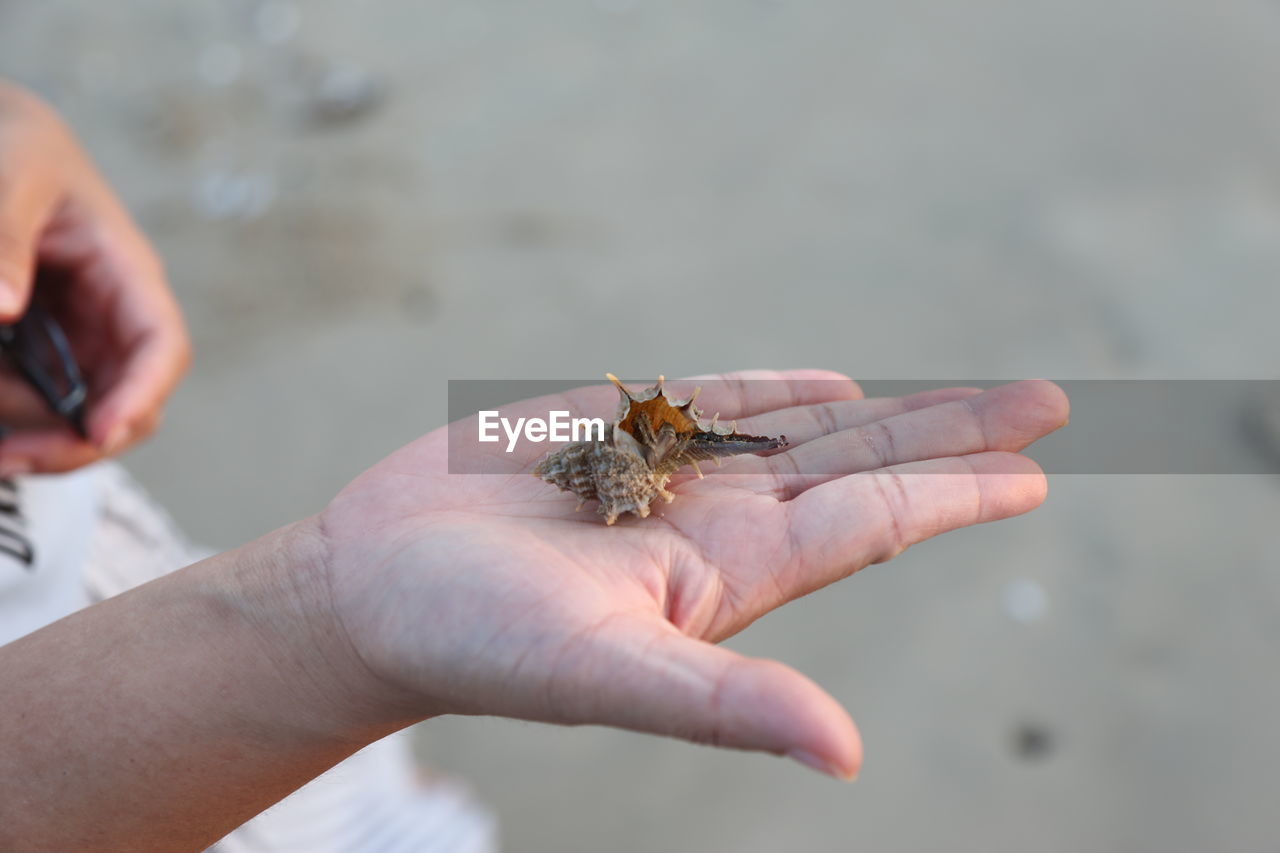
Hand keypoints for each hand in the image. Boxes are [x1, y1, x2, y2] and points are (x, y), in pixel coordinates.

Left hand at [0, 82, 188, 473]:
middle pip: (123, 404)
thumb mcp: (9, 171)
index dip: (139, 395)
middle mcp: (111, 319)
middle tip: (5, 459)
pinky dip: (4, 415)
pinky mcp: (37, 350)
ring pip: (71, 415)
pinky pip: (28, 400)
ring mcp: (75, 340)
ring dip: (24, 432)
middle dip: (73, 442)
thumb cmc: (13, 141)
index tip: (97, 432)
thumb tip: (3, 309)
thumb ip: (2, 236)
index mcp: (127, 275)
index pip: (161, 348)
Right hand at [317, 371, 1068, 779]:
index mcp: (730, 571)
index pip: (870, 521)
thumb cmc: (477, 641)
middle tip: (1046, 402)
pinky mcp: (609, 430)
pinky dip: (777, 389)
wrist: (373, 589)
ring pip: (802, 429)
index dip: (955, 493)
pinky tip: (831, 385)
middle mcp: (716, 521)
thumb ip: (724, 702)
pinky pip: (714, 401)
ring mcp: (666, 473)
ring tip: (969, 393)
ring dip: (887, 409)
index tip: (1036, 472)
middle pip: (861, 465)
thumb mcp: (605, 674)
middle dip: (952, 435)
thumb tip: (848, 756)